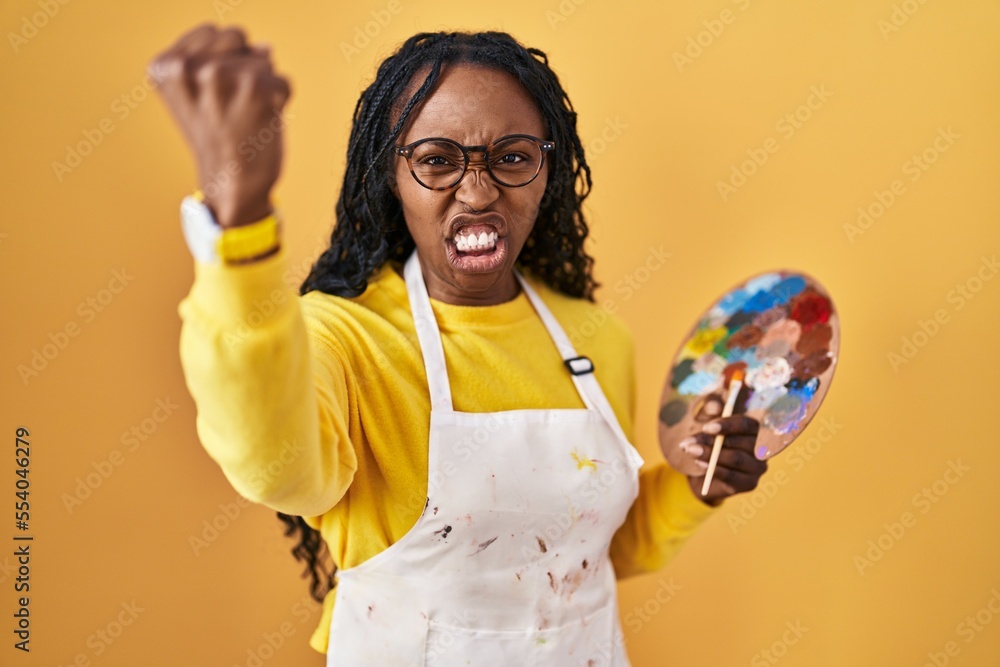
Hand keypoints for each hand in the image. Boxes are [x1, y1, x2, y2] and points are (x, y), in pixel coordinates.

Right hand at [149, 24, 291, 226]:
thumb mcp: (195, 95)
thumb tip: (266, 47)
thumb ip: (218, 59)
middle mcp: (190, 67)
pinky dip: (280, 100)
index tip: (211, 93)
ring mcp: (223, 76)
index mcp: (166, 66)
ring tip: (245, 114)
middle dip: (242, 64)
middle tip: (231, 103)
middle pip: (236, 36)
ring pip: (262, 58)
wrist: (231, 184)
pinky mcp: (257, 88)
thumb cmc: (216, 139)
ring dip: (262, 84)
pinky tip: (261, 122)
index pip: (211, 32)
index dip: (221, 60)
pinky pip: (282, 79)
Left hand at [675, 415, 767, 505]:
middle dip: (712, 441)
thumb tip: (715, 406)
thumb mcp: (705, 419)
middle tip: (689, 442)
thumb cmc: (707, 438)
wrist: (701, 470)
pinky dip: (714, 469)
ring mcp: (758, 467)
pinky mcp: (749, 483)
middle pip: (741, 443)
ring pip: (736, 459)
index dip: (728, 425)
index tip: (707, 427)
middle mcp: (762, 448)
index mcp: (756, 429)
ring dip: (710, 455)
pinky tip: (699, 463)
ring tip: (690, 451)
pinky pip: (732, 476)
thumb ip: (710, 408)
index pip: (748, 424)